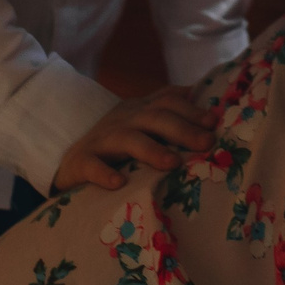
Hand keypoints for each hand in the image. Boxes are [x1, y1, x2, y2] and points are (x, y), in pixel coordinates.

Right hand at [53, 86, 214, 191]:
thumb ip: (172, 118)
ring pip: (127, 139)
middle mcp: (123, 120)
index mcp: (140, 110)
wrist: (70, 161)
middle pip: (154, 118)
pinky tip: (119, 183)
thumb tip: (213, 116)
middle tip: (206, 143)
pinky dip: (104, 173)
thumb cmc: (118, 146)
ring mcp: (101, 140)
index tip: (212, 121)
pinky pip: (92, 165)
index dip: (190, 108)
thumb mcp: (144, 126)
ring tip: (173, 163)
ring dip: (151, 150)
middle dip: (182, 129)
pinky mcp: (81, 162)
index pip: (167, 101)